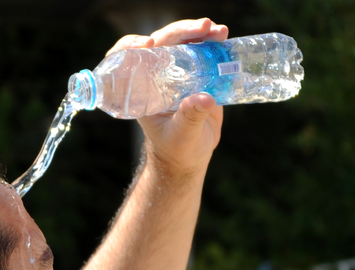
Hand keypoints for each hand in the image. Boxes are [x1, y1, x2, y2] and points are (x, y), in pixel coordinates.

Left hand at [107, 19, 227, 180]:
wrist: (190, 156)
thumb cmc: (177, 149)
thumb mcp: (182, 136)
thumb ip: (190, 118)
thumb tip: (204, 99)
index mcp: (143, 89)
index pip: (130, 60)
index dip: (133, 46)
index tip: (147, 44)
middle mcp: (158, 76)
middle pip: (163, 43)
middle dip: (181, 31)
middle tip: (203, 28)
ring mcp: (179, 73)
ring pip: (185, 43)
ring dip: (200, 33)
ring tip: (219, 31)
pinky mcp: (199, 74)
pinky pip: (204, 52)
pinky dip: (214, 43)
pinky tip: (224, 37)